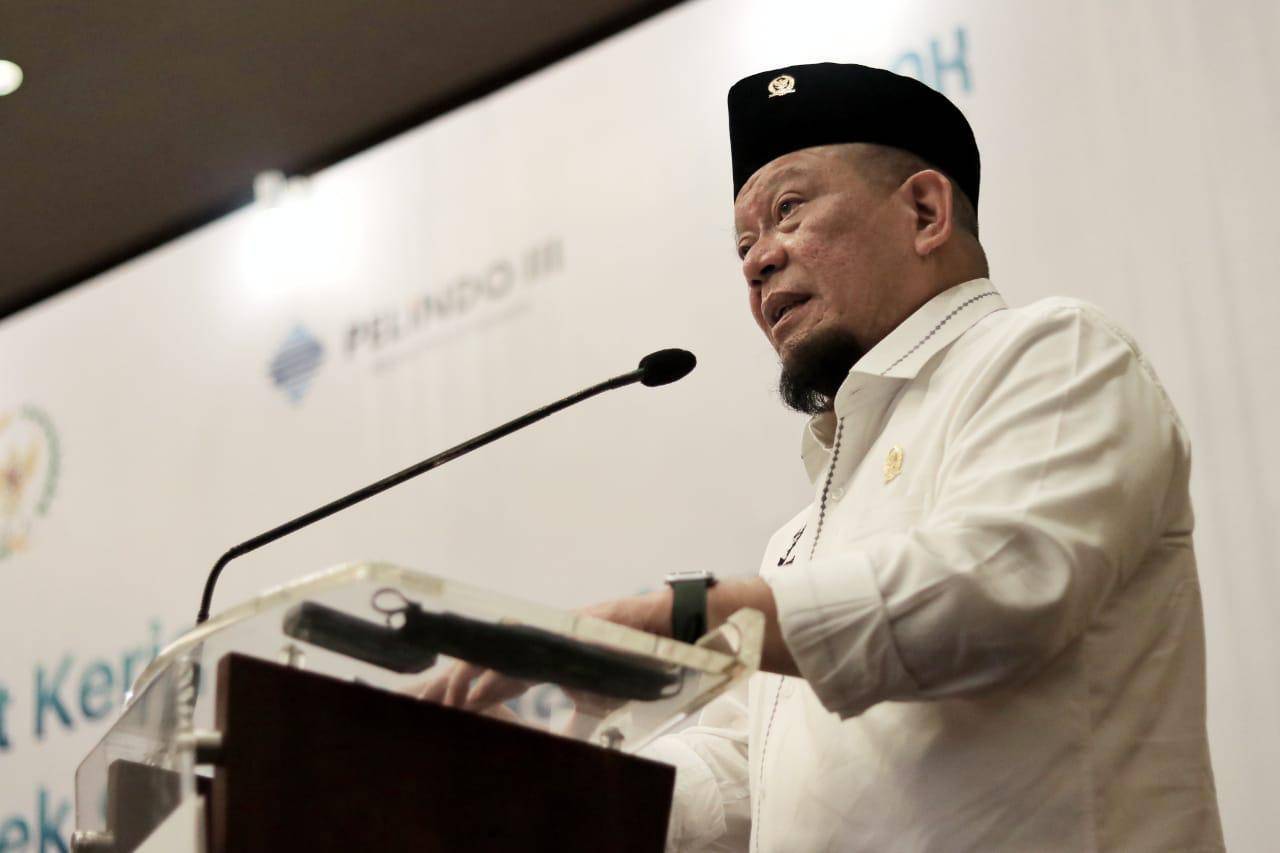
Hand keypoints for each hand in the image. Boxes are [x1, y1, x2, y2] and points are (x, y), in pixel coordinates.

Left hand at [406, 588, 673, 713]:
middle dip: (457, 687)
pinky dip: (496, 672)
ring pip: (494, 655)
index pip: (496, 679)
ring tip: (445, 702)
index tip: (447, 718)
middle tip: (431, 712)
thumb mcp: (596, 700)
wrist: (658, 630)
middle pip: (485, 664)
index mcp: (540, 660)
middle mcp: (535, 644)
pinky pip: (518, 652)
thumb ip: (574, 719)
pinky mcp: (554, 630)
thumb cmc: (628, 663)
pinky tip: (476, 688)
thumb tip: (563, 744)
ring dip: (467, 680)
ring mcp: (543, 634)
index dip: (472, 697)